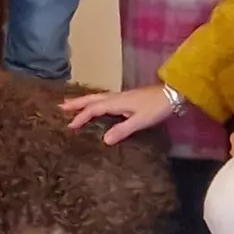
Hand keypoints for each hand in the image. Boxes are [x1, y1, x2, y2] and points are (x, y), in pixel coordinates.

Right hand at [62, 84, 179, 144]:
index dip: (81, 117)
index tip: (70, 126)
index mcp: (117, 103)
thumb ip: (122, 130)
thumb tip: (104, 140)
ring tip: (73, 103)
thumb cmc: (156, 108)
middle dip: (77, 103)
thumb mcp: (140, 121)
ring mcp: (122, 97)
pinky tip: (97, 106)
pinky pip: (105, 99)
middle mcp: (116, 97)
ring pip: (98, 97)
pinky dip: (95, 102)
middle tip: (61, 106)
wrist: (172, 94)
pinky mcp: (128, 98)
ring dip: (84, 101)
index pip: (93, 109)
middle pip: (92, 99)